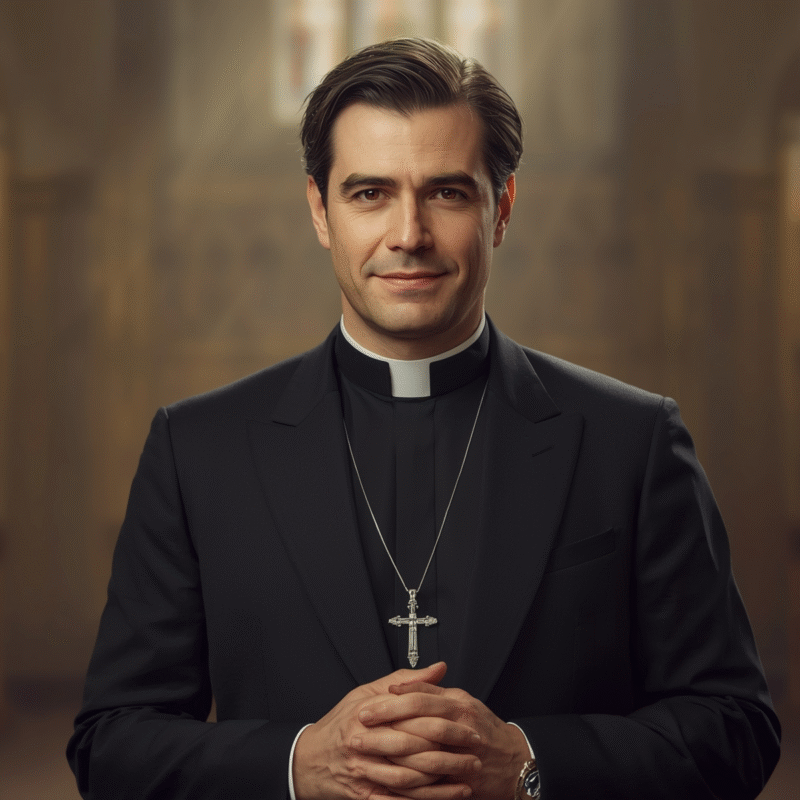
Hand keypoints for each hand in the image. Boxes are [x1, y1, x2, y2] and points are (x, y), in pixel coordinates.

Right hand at [293, 662, 478, 799]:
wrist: (308, 761)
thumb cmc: (340, 723)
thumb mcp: (365, 693)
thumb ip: (404, 681)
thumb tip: (438, 668)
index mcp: (366, 715)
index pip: (410, 717)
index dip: (442, 721)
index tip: (467, 724)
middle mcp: (363, 744)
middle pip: (412, 750)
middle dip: (448, 754)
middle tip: (474, 755)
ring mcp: (363, 773)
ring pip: (408, 780)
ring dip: (441, 783)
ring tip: (467, 779)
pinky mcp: (364, 796)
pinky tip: (445, 798)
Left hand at [356, 680, 529, 799]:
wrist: (516, 761)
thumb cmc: (484, 729)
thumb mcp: (460, 701)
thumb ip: (432, 692)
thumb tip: (401, 685)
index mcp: (459, 705)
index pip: (420, 698)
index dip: (391, 701)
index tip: (367, 705)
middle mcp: (461, 727)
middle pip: (418, 721)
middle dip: (386, 722)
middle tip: (359, 723)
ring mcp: (462, 755)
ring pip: (422, 753)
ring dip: (391, 752)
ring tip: (367, 750)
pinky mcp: (461, 780)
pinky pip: (431, 782)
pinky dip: (409, 781)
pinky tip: (388, 778)